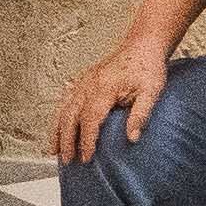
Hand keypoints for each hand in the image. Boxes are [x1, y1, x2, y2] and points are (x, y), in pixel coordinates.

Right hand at [54, 40, 168, 167]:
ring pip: (64, 108)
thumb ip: (141, 114)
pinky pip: (66, 99)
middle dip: (66, 140)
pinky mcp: (85, 79)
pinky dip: (59, 115)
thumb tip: (132, 138)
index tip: (86, 157)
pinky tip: (57, 126)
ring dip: (57, 130)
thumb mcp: (151, 91)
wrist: (143, 44)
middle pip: (71, 116)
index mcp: (104, 88)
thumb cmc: (148, 67)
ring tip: (53, 149)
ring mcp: (85, 81)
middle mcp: (90, 84)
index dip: (86, 140)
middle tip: (66, 160)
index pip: (90, 119)